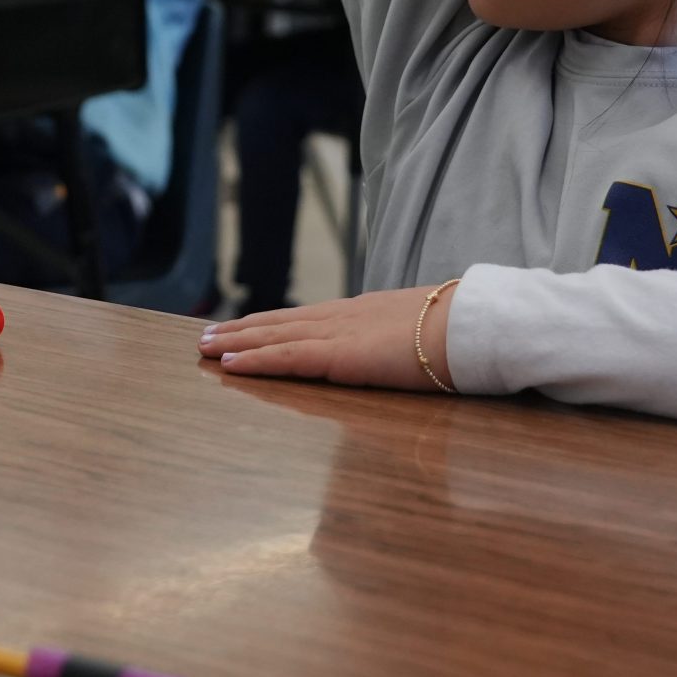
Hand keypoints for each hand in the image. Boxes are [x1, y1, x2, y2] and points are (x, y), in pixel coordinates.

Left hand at [198, 287, 454, 392]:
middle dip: (241, 329)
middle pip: (280, 322)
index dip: (272, 323)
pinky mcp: (338, 356)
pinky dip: (254, 360)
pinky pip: (286, 358)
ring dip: (236, 342)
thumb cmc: (458, 334)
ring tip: (205, 346)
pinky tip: (229, 364)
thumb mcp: (422, 334)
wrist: (471, 327)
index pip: (305, 318)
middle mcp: (342, 317)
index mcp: (362, 312)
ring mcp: (338, 333)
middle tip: (206, 334)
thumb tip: (401, 349)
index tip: (244, 326)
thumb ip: (401, 340)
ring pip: (274, 336)